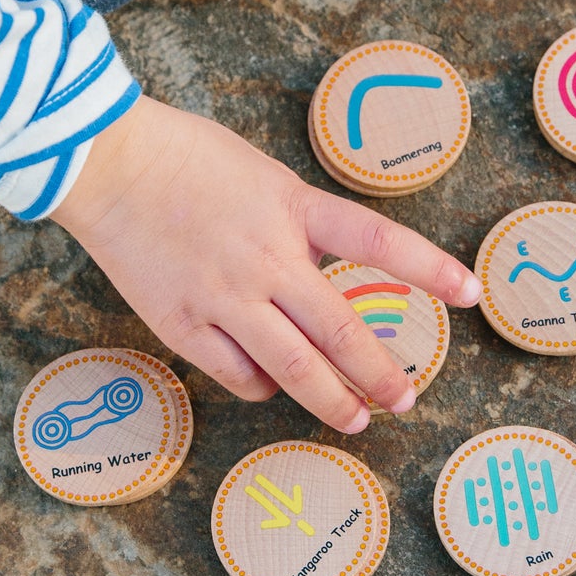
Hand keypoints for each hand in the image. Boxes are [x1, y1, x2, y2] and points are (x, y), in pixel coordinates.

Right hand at [52, 96, 480, 431]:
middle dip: (380, 374)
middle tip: (405, 397)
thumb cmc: (182, 156)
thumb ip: (298, 222)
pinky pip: (239, 375)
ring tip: (356, 419)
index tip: (470, 294)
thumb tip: (324, 274)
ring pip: (295, 369)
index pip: (378, 241)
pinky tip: (271, 386)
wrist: (104, 162)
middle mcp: (267, 258)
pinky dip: (264, 387)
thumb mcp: (261, 174)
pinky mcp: (183, 324)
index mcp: (292, 207)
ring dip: (333, 402)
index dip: (429, 270)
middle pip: (341, 331)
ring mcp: (225, 296)